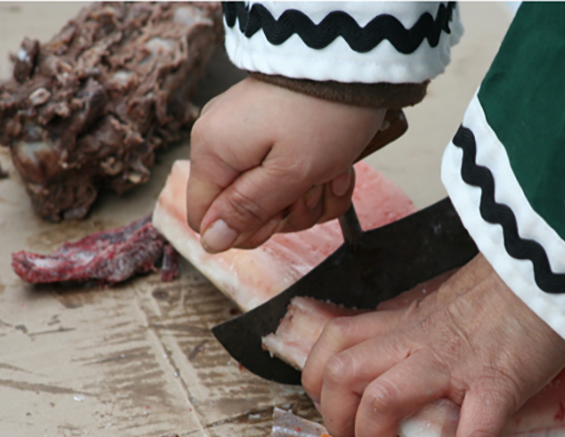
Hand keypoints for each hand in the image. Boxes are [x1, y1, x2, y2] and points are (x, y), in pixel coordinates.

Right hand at [187, 77, 384, 251]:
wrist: (357, 66)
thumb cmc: (324, 115)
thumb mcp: (289, 174)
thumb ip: (248, 211)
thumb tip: (210, 242)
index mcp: (214, 152)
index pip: (207, 219)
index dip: (245, 230)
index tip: (280, 213)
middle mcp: (224, 144)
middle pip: (247, 213)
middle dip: (290, 211)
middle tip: (314, 186)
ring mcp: (251, 139)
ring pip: (277, 200)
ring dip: (313, 196)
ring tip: (333, 171)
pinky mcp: (277, 136)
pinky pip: (292, 178)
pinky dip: (321, 179)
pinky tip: (339, 166)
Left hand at [301, 254, 564, 436]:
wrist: (552, 267)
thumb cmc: (505, 287)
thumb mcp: (445, 300)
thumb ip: (419, 324)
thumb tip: (406, 351)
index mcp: (404, 323)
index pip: (333, 341)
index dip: (320, 379)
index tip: (341, 403)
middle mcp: (416, 342)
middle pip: (341, 375)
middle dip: (339, 418)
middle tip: (367, 434)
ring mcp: (452, 362)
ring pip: (381, 400)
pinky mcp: (497, 380)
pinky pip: (472, 430)